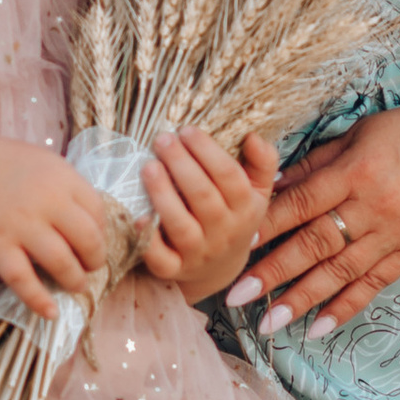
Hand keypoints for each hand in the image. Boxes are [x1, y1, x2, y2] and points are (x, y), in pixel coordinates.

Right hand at [0, 133, 121, 317]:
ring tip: (75, 285)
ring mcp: (20, 224)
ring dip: (75, 280)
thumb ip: (67, 187)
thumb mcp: (43, 162)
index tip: (94, 242)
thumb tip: (90, 221)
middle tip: (90, 266)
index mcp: (61, 177)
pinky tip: (51, 312)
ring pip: (61, 262)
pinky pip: (22, 279)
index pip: (98, 212)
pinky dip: (39, 300)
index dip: (102, 232)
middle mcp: (46, 201)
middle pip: (88, 240)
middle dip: (94, 260)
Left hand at [136, 129, 279, 302]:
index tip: (186, 130)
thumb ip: (262, 162)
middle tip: (162, 139)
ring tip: (148, 166)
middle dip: (181, 164)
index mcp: (245, 208)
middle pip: (203, 196)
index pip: (229, 176)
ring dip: (163, 195)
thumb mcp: (256, 190)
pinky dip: (148, 240)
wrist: (219, 267)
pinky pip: (161, 259)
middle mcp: (224, 232)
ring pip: (181, 226)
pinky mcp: (174, 269)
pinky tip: (137, 216)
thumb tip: (253, 136)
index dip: (207, 151)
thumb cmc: (234, 216)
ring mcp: (198, 253)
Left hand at [225, 102, 399, 339]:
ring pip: (340, 273)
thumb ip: (318, 162)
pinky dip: (345, 308)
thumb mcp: (362, 133)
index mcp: (356, 172)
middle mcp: (373, 208)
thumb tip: (273, 183)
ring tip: (268, 323)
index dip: (267, 225)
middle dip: (272, 272)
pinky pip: (373, 285)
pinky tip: (318, 328)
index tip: (236, 243)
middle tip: (236, 296)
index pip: (302, 202)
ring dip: (301, 300)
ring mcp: (394, 234)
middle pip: (314, 244)